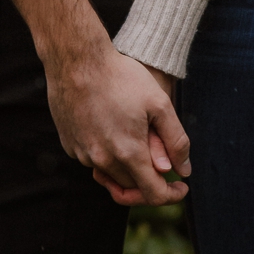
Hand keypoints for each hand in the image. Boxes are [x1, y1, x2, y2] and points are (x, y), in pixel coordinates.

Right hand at [47, 44, 189, 207]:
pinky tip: (112, 134)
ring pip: (110, 175)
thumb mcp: (159, 103)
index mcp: (128, 153)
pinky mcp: (68, 143)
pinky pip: (91, 160)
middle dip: (149, 182)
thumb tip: (184, 170)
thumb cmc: (120, 77)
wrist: (75, 58)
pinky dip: (105, 157)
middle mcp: (103, 159)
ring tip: (137, 150)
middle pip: (131, 187)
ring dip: (126, 171)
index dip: (171, 195)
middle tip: (162, 166)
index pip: (153, 194)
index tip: (181, 186)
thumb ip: (177, 141)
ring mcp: (82, 152)